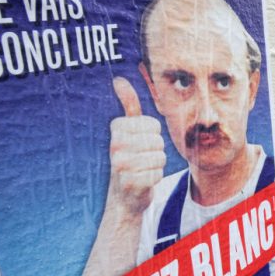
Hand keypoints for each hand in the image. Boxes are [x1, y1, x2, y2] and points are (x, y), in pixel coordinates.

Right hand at [109, 77, 165, 216]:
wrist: (124, 195)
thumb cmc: (130, 158)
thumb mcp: (129, 131)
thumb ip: (128, 106)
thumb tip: (119, 80)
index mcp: (117, 129)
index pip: (153, 125)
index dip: (152, 136)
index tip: (139, 143)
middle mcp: (115, 146)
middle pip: (158, 141)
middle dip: (156, 151)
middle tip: (142, 158)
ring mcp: (121, 166)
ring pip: (159, 158)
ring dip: (156, 166)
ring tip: (142, 169)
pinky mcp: (130, 184)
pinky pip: (158, 175)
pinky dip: (154, 179)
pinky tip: (142, 182)